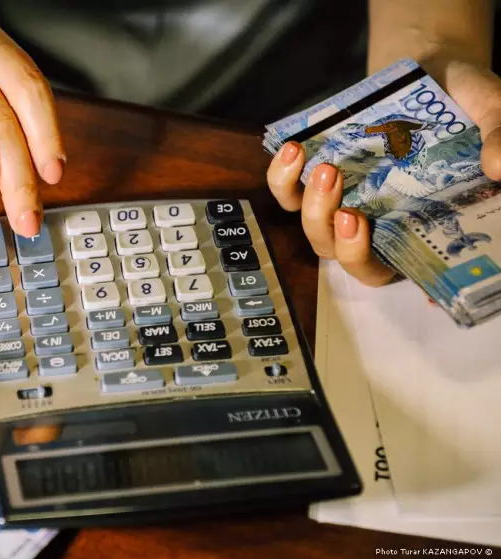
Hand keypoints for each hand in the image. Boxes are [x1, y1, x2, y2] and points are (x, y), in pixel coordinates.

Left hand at [266, 58, 500, 285]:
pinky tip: (294, 152)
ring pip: (316, 233)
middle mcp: (382, 226)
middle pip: (352, 262)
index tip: (416, 287)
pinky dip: (282, 179)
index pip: (409, 271)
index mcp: (424, 227)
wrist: (431, 68)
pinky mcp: (315, 180)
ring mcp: (344, 205)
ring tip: (327, 171)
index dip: (408, 283)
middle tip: (349, 212)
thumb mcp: (495, 110)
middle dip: (346, 246)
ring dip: (315, 210)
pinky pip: (287, 194)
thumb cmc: (466, 104)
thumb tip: (500, 166)